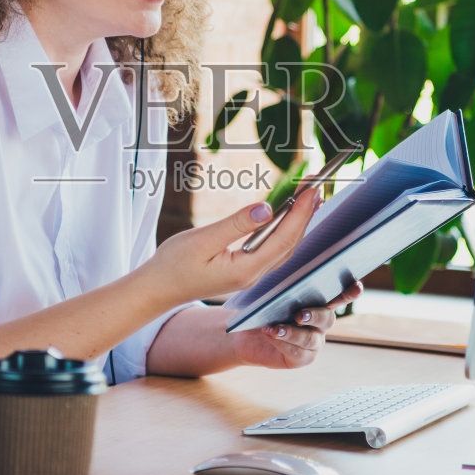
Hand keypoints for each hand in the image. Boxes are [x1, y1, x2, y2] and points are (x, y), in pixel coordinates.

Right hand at [138, 192, 323, 306]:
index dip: (301, 213)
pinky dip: (285, 231)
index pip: (284, 239)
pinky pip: (273, 249)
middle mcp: (253, 275)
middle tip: (316, 185)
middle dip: (305, 214)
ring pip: (284, 248)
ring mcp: (250, 274)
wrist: (157, 290)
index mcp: (245, 269)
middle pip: (290, 244)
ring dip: (298, 222)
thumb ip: (236, 224)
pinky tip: (288, 217)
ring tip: (309, 198)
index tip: (312, 189)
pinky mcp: (244, 270)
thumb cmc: (174, 264)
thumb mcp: (202, 240)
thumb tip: (268, 208)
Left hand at [230, 281, 361, 368]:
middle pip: (327, 318)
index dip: (348, 293)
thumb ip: (281, 291)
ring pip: (311, 339)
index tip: (357, 286)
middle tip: (299, 315)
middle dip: (315, 315)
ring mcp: (313, 343)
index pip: (337, 297)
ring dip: (293, 333)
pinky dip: (283, 343)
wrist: (243, 335)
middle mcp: (320, 324)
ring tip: (275, 329)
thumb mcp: (269, 297)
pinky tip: (270, 335)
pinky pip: (298, 352)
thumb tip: (281, 278)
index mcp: (317, 304)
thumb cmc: (260, 310)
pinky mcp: (302, 358)